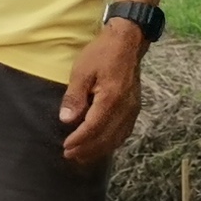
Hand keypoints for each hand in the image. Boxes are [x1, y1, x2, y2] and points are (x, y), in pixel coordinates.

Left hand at [59, 23, 144, 168]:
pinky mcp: (135, 108)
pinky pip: (124, 131)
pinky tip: (101, 146)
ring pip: (117, 137)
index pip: (94, 127)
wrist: (126, 44)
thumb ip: (74, 97)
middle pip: (106, 137)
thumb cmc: (101, 55)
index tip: (65, 147)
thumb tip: (67, 120)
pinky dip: (112, 142)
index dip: (79, 140)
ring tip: (82, 156)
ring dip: (99, 149)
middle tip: (70, 156)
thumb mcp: (81, 71)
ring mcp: (133, 109)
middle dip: (87, 149)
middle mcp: (126, 108)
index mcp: (112, 98)